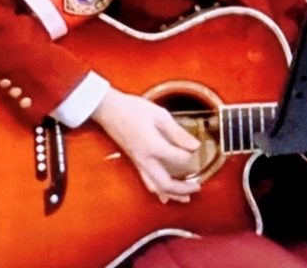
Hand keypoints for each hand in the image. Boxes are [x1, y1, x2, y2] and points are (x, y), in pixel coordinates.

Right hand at [92, 88, 202, 203]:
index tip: (195, 147)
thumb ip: (178, 133)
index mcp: (154, 147)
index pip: (180, 159)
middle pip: (166, 184)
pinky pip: (146, 181)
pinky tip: (164, 196)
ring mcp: (138, 163)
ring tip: (186, 198)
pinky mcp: (134, 162)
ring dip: (172, 195)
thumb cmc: (133, 109)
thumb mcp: (160, 116)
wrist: (108, 110)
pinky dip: (158, 191)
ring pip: (155, 187)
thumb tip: (195, 146)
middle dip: (183, 189)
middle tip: (198, 188)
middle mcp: (145, 160)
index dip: (191, 155)